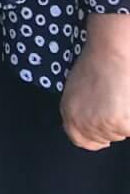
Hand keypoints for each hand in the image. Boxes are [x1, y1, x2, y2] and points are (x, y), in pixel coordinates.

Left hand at [64, 15, 129, 149]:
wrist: (110, 53)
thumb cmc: (96, 65)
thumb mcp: (78, 91)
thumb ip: (81, 110)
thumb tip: (90, 122)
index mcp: (69, 114)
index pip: (80, 140)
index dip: (94, 139)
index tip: (103, 137)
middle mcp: (82, 123)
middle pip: (105, 137)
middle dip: (112, 126)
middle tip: (116, 105)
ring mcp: (102, 125)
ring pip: (121, 133)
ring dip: (124, 121)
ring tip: (122, 98)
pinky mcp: (120, 123)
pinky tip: (127, 101)